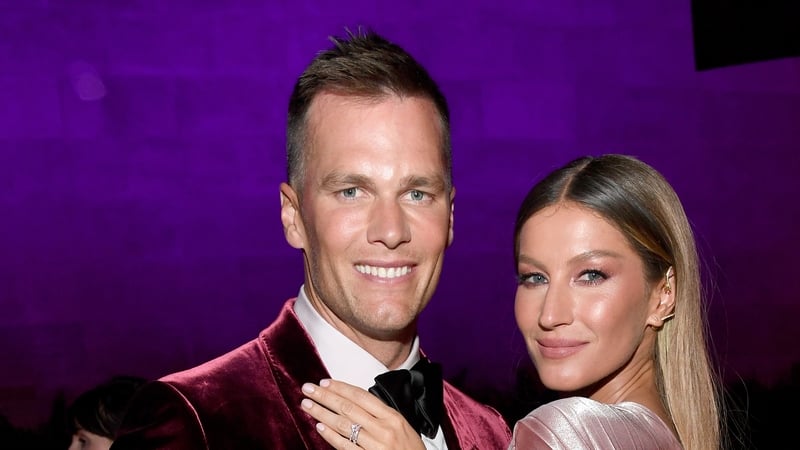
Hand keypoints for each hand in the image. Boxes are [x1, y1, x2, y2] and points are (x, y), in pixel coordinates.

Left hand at [301, 379, 425, 449]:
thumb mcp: (402, 426)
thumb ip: (381, 414)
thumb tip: (355, 402)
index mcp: (392, 416)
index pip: (361, 396)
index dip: (341, 387)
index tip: (324, 382)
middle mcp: (383, 429)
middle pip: (348, 407)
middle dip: (325, 396)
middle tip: (308, 388)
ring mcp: (375, 445)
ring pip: (343, 425)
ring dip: (322, 413)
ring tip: (307, 405)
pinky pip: (345, 446)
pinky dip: (331, 436)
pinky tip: (319, 427)